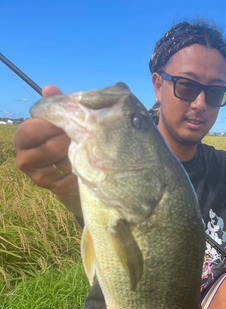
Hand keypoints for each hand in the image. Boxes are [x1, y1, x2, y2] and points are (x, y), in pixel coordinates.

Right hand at [13, 85, 81, 214]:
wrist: (71, 174)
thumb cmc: (64, 141)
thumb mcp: (59, 123)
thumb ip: (54, 106)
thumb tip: (49, 88)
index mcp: (22, 140)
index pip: (32, 130)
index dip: (52, 125)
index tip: (70, 121)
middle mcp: (25, 160)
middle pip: (51, 147)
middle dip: (71, 139)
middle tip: (87, 133)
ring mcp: (40, 178)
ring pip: (64, 162)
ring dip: (80, 153)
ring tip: (90, 147)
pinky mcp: (56, 189)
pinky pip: (73, 176)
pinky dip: (84, 168)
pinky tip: (90, 162)